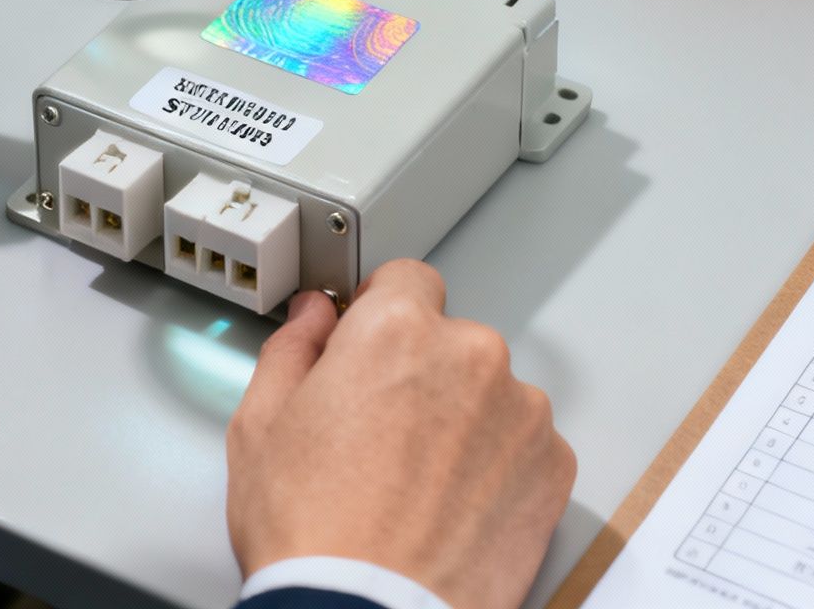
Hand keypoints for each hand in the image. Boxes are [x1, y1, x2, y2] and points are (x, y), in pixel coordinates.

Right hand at [227, 262, 575, 608]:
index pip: (406, 279)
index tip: (370, 346)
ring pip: (490, 393)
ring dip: (464, 419)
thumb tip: (312, 319)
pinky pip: (524, 444)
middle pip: (450, 340)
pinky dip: (497, 465)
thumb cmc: (315, 534)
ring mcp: (521, 413)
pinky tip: (452, 504)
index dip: (380, 313)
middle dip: (420, 374)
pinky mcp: (553, 467)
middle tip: (379, 434)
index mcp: (397, 330)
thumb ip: (292, 348)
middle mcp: (472, 356)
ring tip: (416, 481)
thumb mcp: (260, 425)